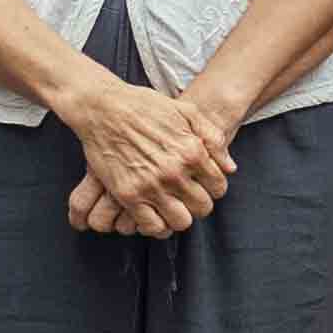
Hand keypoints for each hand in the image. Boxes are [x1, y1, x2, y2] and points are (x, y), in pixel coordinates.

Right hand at [58, 75, 234, 239]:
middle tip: (188, 196)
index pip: (218, 187)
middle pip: (202, 208)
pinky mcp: (128, 195)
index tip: (203, 184)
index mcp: (192, 151)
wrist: (103, 108)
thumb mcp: (187, 111)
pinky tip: (154, 212)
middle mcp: (174, 172)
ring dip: (179, 216)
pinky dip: (156, 224)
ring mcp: (151, 186)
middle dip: (199, 203)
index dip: (213, 187)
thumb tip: (230, 167)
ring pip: (181, 222)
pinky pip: (152, 226)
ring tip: (172, 205)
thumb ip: (212, 138)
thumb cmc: (145, 106)